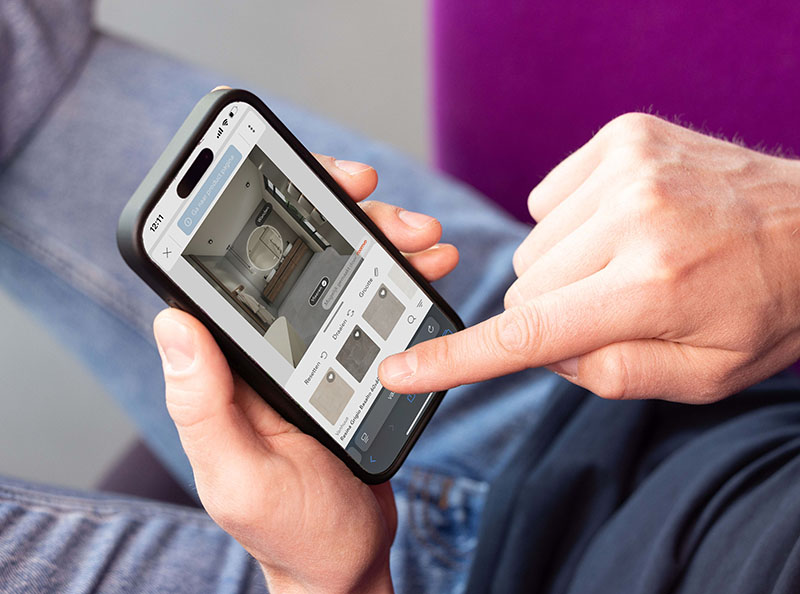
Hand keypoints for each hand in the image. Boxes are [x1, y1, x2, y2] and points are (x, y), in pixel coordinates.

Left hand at [153, 155, 457, 592]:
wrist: (345, 556)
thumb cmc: (289, 524)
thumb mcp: (238, 475)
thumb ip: (202, 404)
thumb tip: (173, 320)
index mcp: (225, 361)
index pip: (228, 265)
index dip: (260, 206)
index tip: (306, 178)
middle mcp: (263, 344)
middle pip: (293, 252)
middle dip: (338, 212)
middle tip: (380, 200)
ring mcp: (308, 347)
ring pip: (340, 268)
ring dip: (380, 239)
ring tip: (425, 240)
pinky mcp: (346, 358)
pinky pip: (372, 302)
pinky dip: (402, 276)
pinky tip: (429, 267)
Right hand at [379, 113, 799, 402]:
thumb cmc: (765, 303)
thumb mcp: (704, 375)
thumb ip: (613, 375)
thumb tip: (550, 349)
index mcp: (652, 288)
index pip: (529, 333)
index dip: (455, 360)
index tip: (399, 369)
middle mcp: (632, 218)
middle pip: (525, 287)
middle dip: (557, 309)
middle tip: (618, 303)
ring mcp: (624, 168)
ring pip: (534, 246)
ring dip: (567, 265)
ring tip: (629, 259)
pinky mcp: (620, 138)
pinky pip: (548, 200)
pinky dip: (574, 223)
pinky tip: (624, 222)